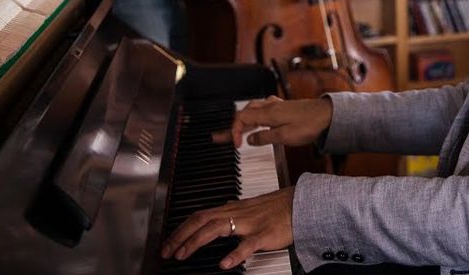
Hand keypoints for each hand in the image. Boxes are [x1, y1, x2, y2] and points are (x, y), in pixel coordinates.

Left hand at [160, 187, 294, 269]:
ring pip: (217, 229)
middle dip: (180, 235)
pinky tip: (224, 264)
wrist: (301, 203)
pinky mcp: (264, 235)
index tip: (169, 242)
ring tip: (183, 255)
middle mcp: (237, 214)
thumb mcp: (251, 206)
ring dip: (196, 242)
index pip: (200, 215)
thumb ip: (233, 212)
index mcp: (233, 209)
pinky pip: (248, 245)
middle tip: (167, 251)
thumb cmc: (278, 206)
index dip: (181, 228)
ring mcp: (250, 224)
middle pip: (201, 220)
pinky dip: (235, 254)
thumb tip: (218, 213)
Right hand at [213, 95, 332, 148]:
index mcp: (267, 113)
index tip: (236, 145)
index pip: (241, 118)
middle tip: (225, 137)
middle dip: (234, 125)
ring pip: (254, 108)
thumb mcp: (284, 136)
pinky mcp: (286, 107)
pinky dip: (257, 115)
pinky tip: (260, 120)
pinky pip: (265, 108)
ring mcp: (278, 106)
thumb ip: (265, 138)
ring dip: (245, 119)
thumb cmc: (309, 124)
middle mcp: (270, 107)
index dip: (234, 132)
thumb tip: (250, 140)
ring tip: (239, 130)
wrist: (328, 115)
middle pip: (245, 112)